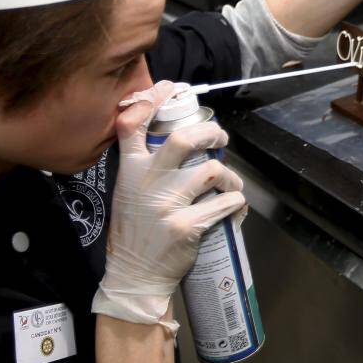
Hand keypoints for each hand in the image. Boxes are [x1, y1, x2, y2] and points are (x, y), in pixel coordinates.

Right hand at [92, 81, 245, 332]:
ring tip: (230, 185)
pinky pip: (223, 204)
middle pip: (183, 139)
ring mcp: (166, 204)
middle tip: (221, 139)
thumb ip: (144, 164)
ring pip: (211, 170)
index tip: (171, 88)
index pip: (132, 124)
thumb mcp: (127, 190)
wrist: (133, 275)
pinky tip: (234, 206)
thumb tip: (176, 135)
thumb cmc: (134, 230)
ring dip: (229, 176)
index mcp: (129, 169)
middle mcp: (146, 182)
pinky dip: (235, 203)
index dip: (152, 99)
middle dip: (210, 133)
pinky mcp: (186, 227)